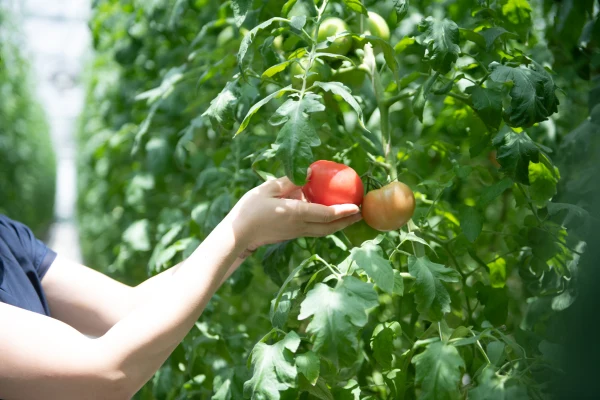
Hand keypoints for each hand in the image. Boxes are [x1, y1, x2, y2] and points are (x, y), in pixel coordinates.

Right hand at [228, 175, 361, 252]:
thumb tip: (309, 172)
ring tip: (351, 216)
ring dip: (339, 224)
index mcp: (295, 214)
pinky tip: (329, 216)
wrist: (238, 236)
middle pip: (330, 227)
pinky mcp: (292, 235)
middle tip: (361, 213)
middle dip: (347, 221)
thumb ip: (289, 181)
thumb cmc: (249, 210)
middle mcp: (300, 226)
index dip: (343, 211)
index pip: (326, 214)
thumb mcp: (268, 189)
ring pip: (323, 231)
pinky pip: (314, 230)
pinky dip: (326, 224)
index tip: (357, 207)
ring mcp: (296, 233)